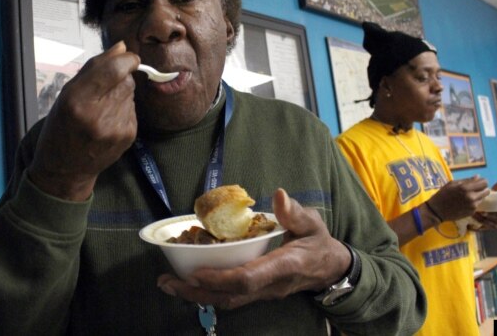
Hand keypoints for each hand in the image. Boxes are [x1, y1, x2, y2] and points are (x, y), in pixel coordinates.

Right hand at [28, 41, 139, 200]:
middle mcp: (97, 116)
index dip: (127, 59)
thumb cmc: (62, 127)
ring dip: (120, 94)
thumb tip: (122, 47)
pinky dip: (123, 110)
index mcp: (77, 101)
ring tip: (101, 109)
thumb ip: (95, 67)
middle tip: (101, 90)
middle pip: (126, 79)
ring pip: (131, 93)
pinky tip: (108, 121)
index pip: (115, 69)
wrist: (65, 169)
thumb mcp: (67, 94)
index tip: (128, 57)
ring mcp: (115, 129)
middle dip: (119, 77)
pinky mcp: (128, 136)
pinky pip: (132, 109)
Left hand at [156, 189, 350, 308]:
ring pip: (227, 300)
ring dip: (197, 295)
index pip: (249, 278)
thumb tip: (278, 195)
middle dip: (197, 292)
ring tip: (169, 284)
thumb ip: (294, 212)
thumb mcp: (311, 223)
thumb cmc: (318, 242)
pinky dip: (207, 292)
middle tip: (167, 282)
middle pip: (230, 296)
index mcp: (282, 266)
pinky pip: (230, 297)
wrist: (329, 268)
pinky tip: (188, 283)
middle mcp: (269, 285)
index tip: (196, 272)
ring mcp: (263, 293)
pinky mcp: (257, 293)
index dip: (221, 278)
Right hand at [426, 175, 488, 221]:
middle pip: (487, 191)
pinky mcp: (472, 212)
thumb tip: (478, 177)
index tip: (477, 183)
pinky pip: (478, 205)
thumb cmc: (442, 194)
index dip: (482, 182)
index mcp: (465, 188)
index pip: (484, 183)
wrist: (437, 210)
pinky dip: (474, 203)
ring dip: (478, 196)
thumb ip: (466, 180)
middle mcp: (471, 197)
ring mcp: (473, 205)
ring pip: (483, 198)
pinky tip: (465, 203)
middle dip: (482, 189)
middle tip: (475, 190)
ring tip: (468, 196)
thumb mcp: (452, 184)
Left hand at [470, 178, 496, 229]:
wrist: (475, 208)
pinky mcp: (485, 228)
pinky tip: (472, 222)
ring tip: (476, 214)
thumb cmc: (487, 200)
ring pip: (491, 224)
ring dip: (483, 220)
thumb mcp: (492, 194)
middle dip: (491, 216)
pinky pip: (483, 228)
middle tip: (482, 212)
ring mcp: (494, 224)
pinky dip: (478, 226)